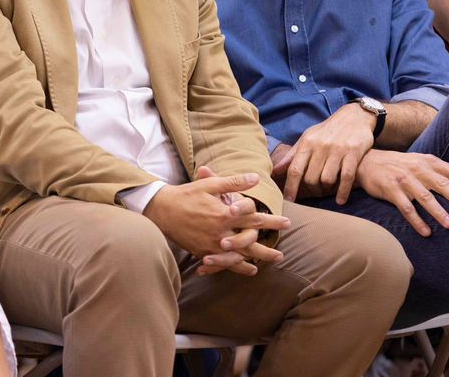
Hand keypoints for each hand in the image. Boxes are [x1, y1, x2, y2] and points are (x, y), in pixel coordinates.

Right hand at [143, 167, 289, 277]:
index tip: (287, 222)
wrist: (162, 210)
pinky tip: (250, 269)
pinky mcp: (204, 253)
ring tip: (273, 261)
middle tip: (282, 252)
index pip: (254, 218)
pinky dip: (239, 267)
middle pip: (251, 242)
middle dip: (269, 247)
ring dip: (258, 259)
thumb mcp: (210, 185)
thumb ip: (234, 182)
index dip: (272, 221)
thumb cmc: (187, 195)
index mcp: (224, 214)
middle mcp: (221, 232)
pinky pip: (225, 264)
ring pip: (241, 256)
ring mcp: (212, 245)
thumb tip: (255, 178)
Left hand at [272, 104, 375, 203]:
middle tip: (315, 191)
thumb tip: (274, 171)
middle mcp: (321, 147)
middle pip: (311, 178)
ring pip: (327, 179)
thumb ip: (291, 155)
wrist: (355, 117)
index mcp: (307, 143)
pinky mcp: (353, 153)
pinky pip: (346, 178)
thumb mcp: (307, 138)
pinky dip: (342, 192)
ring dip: (326, 190)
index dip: (290, 187)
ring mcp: (338, 150)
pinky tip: (340, 200)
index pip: (294, 169)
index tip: (287, 201)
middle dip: (312, 189)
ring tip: (327, 190)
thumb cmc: (327, 130)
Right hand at [355, 150, 448, 236]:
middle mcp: (418, 169)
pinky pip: (406, 208)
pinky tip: (426, 232)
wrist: (367, 162)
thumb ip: (437, 170)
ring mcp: (404, 180)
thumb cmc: (399, 165)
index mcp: (428, 161)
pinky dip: (417, 221)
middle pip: (441, 183)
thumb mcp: (419, 161)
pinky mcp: (391, 190)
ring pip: (425, 197)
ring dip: (438, 211)